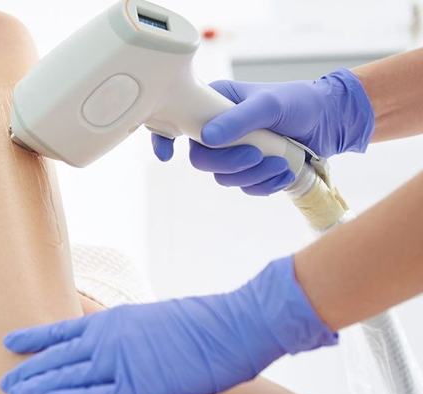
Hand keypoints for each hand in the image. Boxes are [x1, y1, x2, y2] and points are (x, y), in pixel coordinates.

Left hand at [0, 256, 337, 393]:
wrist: (227, 327)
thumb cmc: (195, 323)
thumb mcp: (147, 319)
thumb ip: (121, 333)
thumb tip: (105, 341)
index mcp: (111, 321)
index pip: (62, 330)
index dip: (33, 337)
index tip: (9, 342)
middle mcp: (107, 339)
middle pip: (57, 355)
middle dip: (28, 368)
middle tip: (3, 378)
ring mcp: (119, 362)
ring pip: (67, 375)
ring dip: (37, 383)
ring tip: (11, 390)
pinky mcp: (136, 387)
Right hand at [152, 68, 374, 195]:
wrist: (332, 121)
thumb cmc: (300, 103)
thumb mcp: (270, 104)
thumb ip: (239, 119)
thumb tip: (208, 138)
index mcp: (216, 105)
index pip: (178, 120)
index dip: (164, 138)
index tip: (167, 154)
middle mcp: (220, 128)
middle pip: (202, 158)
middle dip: (229, 163)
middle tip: (255, 156)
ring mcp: (235, 151)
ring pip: (224, 177)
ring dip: (252, 176)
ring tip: (280, 163)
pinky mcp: (251, 170)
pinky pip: (245, 187)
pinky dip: (264, 185)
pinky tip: (284, 173)